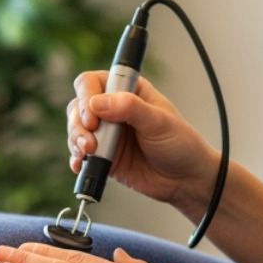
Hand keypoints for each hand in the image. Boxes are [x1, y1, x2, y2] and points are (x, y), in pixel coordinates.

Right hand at [68, 71, 219, 215]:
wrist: (186, 179)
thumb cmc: (181, 144)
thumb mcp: (159, 121)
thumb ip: (130, 108)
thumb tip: (98, 103)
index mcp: (128, 91)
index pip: (93, 82)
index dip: (87, 96)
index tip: (93, 117)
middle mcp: (113, 109)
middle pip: (79, 106)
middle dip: (78, 124)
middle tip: (90, 142)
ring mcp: (106, 134)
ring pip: (76, 130)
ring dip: (76, 141)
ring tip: (88, 154)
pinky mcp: (103, 156)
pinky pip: (80, 154)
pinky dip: (77, 159)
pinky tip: (81, 165)